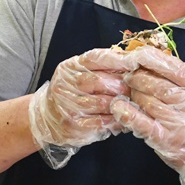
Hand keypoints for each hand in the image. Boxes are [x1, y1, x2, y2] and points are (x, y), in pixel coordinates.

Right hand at [28, 48, 134, 167]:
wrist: (46, 117)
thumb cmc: (72, 92)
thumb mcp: (80, 73)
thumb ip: (103, 66)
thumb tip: (133, 59)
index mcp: (69, 68)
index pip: (94, 58)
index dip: (116, 59)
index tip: (135, 60)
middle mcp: (64, 85)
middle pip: (98, 81)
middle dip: (122, 84)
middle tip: (138, 87)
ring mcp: (67, 107)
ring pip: (101, 103)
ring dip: (121, 103)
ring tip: (133, 102)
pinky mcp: (73, 126)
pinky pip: (101, 122)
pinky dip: (116, 119)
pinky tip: (123, 117)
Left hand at [110, 47, 184, 184]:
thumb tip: (154, 62)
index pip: (175, 68)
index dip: (153, 59)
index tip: (139, 54)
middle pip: (158, 84)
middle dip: (138, 76)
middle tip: (130, 74)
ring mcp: (180, 124)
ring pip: (147, 101)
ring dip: (133, 93)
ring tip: (129, 91)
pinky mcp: (167, 141)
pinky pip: (143, 123)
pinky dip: (128, 114)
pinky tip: (118, 106)